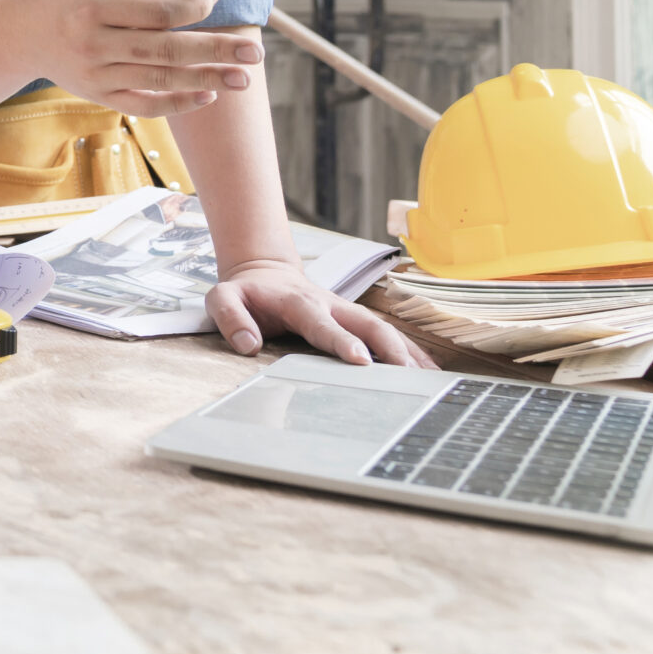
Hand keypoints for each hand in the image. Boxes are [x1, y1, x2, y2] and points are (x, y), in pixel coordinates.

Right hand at [0, 0, 261, 116]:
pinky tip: (207, 96)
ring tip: (244, 79)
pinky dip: (176, 103)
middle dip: (216, 50)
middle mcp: (94, 43)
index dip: (195, 6)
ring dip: (207, 79)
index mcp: (93, 5)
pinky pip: (143, 104)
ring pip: (160, 78)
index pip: (157, 11)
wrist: (20, 33)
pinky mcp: (98, 94)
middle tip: (255, 52)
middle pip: (166, 49)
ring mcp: (96, 74)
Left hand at [209, 257, 435, 367]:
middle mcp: (330, 305)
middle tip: (409, 377)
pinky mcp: (356, 319)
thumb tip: (248, 344)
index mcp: (299, 303)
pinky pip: (387, 334)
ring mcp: (347, 311)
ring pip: (384, 329)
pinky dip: (410, 351)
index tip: (360, 360)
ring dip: (407, 353)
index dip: (341, 340)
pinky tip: (430, 372)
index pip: (322, 323)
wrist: (264, 272)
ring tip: (430, 381)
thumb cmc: (245, 292)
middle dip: (389, 349)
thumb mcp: (222, 298)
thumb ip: (230, 317)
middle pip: (367, 324)